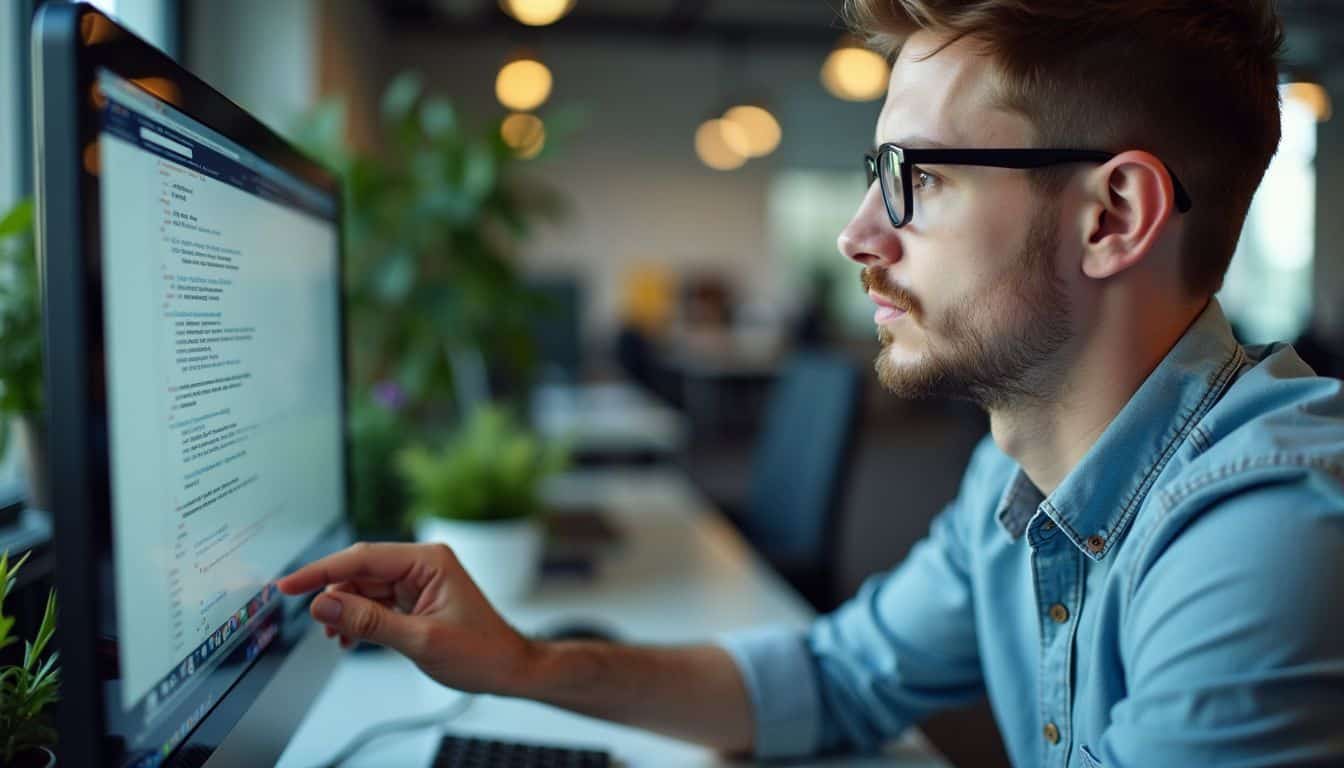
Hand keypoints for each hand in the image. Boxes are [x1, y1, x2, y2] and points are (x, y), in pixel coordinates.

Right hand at [276, 541, 536, 694]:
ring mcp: (419, 580)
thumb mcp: (420, 640)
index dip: (321, 571)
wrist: (508, 669)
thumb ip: (369, 622)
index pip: (363, 557)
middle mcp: (422, 563)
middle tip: (313, 622)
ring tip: (337, 638)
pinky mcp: (416, 598)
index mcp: (428, 560)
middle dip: (334, 594)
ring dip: (346, 611)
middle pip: (361, 570)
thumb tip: (324, 605)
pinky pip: (376, 601)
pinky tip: (350, 639)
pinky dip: (360, 619)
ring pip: (365, 587)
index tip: (288, 585)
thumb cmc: (480, 652)